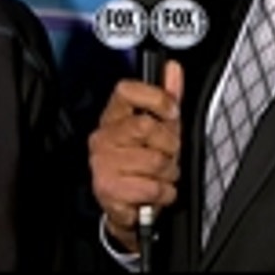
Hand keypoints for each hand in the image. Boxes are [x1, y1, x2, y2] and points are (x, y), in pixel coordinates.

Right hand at [88, 60, 183, 252]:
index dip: (156, 98)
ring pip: (154, 160)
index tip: (172, 112)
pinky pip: (151, 187)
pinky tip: (156, 191)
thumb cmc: (141, 164)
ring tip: (161, 176)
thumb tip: (172, 68)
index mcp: (114, 116)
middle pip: (145, 126)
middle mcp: (103, 136)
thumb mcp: (159, 128)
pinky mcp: (108, 188)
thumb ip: (166, 97)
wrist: (125, 205)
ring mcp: (103, 162)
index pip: (127, 90)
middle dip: (169, 144)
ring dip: (169, 173)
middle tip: (168, 153)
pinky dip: (163, 193)